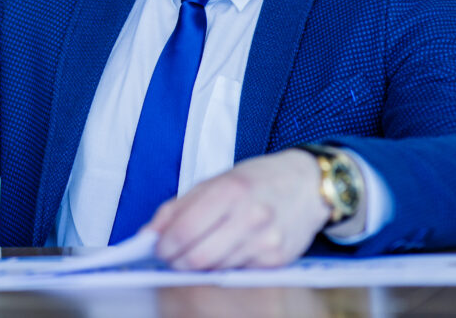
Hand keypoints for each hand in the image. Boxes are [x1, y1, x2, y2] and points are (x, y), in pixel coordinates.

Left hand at [145, 149, 329, 269]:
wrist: (308, 184)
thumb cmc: (256, 180)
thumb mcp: (213, 182)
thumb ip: (177, 208)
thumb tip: (147, 235)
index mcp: (230, 190)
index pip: (184, 231)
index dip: (164, 246)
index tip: (158, 248)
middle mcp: (251, 216)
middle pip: (198, 259)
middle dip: (178, 262)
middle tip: (173, 256)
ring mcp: (266, 241)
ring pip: (216, 271)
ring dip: (200, 267)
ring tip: (200, 251)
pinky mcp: (277, 262)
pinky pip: (237, 274)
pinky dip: (224, 268)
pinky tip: (227, 252)